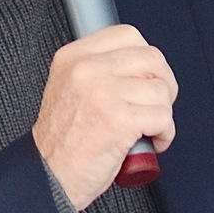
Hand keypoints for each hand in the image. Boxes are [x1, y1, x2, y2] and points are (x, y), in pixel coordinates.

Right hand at [32, 24, 177, 210]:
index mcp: (73, 57)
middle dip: (163, 84)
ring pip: (161, 90)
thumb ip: (98, 69)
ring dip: (162, 113)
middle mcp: (87, 70)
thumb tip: (139, 65)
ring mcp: (103, 93)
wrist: (48, 177)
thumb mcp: (69, 88)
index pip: (128, 35)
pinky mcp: (119, 120)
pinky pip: (163, 117)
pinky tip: (150, 141)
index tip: (146, 77)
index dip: (146, 59)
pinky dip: (165, 134)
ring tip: (147, 128)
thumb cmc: (62, 142)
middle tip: (154, 104)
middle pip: (152, 58)